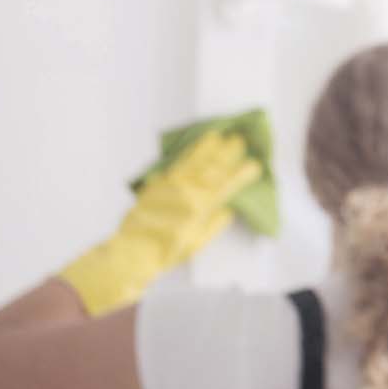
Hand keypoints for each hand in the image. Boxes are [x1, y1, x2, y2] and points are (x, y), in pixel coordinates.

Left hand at [59, 131, 261, 314]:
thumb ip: (213, 225)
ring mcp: (169, 186)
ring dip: (205, 148)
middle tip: (238, 140)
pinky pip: (173, 167)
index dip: (241, 174)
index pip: (226, 185)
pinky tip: (190, 151)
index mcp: (200, 206)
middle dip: (226, 153)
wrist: (133, 251)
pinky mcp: (155, 186)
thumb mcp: (196, 243)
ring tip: (215, 136)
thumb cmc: (166, 252)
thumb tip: (225, 211)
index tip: (254, 165)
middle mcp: (187, 191)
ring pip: (192, 162)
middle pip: (211, 167)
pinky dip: (184, 157)